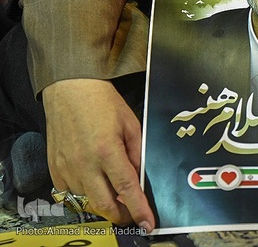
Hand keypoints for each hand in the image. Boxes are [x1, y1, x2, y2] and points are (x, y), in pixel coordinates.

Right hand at [43, 79, 153, 229]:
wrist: (70, 89)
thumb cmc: (103, 102)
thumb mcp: (131, 124)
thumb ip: (137, 154)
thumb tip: (141, 178)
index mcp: (107, 151)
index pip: (127, 190)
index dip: (139, 210)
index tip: (147, 223)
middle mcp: (84, 163)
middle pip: (105, 205)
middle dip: (122, 215)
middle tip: (133, 213)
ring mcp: (66, 167)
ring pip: (88, 200)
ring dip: (104, 201)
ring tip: (114, 189)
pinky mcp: (54, 168)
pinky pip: (71, 191)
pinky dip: (86, 192)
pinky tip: (94, 179)